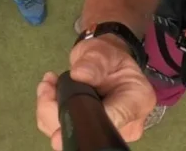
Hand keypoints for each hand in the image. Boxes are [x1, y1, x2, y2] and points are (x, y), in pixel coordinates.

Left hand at [36, 38, 154, 150]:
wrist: (104, 63)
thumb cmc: (109, 56)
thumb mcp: (103, 51)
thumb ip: (94, 62)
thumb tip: (80, 74)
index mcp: (137, 101)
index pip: (113, 117)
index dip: (88, 122)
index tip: (65, 117)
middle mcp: (125, 123)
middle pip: (89, 130)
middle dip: (60, 113)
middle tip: (47, 87)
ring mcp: (105, 130)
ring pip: (70, 133)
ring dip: (49, 111)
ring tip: (48, 85)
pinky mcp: (87, 131)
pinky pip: (61, 130)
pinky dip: (48, 114)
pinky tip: (50, 93)